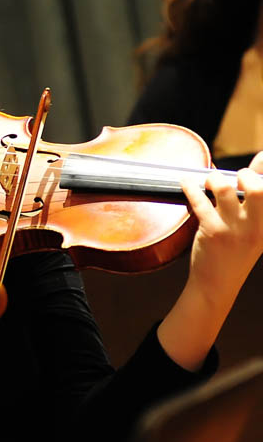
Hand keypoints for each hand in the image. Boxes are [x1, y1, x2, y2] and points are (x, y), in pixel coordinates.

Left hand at [182, 151, 262, 311]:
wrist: (217, 284)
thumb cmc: (236, 251)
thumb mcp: (255, 228)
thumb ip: (256, 200)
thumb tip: (258, 164)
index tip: (261, 156)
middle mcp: (257, 226)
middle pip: (257, 187)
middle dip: (243, 175)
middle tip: (234, 178)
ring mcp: (234, 229)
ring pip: (223, 190)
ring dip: (213, 179)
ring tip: (210, 180)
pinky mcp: (211, 232)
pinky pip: (199, 201)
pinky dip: (190, 187)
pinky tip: (185, 183)